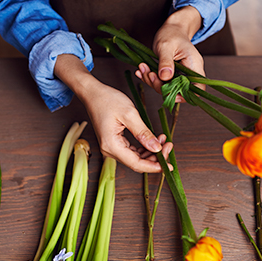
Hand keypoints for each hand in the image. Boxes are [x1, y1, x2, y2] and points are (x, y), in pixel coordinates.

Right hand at [54, 54, 172, 172]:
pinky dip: (144, 147)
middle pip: (137, 163)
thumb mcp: (129, 114)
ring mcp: (111, 147)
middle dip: (155, 158)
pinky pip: (132, 151)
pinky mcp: (114, 143)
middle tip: (169, 146)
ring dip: (151, 152)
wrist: (92, 93)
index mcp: (111, 145)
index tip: (168, 165)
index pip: (136, 163)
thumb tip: (156, 148)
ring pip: (135, 158)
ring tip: (163, 140)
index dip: (154, 166)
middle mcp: (109, 150)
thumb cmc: (107, 99)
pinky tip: (154, 140)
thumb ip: (143, 133)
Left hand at [135, 6, 205, 101]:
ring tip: (142, 68)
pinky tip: (141, 71)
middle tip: (149, 74)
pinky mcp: (170, 75)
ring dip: (152, 81)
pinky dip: (149, 78)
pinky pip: (160, 82)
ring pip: (167, 87)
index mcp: (194, 66)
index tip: (170, 93)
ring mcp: (179, 75)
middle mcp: (188, 73)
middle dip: (161, 86)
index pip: (198, 87)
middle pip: (179, 90)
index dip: (186, 95)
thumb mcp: (166, 45)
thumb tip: (165, 77)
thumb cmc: (171, 33)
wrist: (171, 28)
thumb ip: (166, 61)